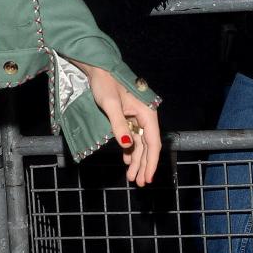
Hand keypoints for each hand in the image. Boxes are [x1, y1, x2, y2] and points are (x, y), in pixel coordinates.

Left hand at [79, 64, 160, 186]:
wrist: (98, 70)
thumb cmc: (106, 84)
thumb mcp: (111, 105)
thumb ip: (119, 125)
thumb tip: (127, 146)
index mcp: (147, 113)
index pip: (153, 142)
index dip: (151, 162)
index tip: (148, 177)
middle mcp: (146, 116)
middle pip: (148, 146)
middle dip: (144, 165)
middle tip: (140, 183)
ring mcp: (137, 118)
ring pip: (140, 144)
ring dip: (136, 160)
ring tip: (132, 177)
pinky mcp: (129, 117)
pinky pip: (133, 138)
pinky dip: (130, 151)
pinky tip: (127, 161)